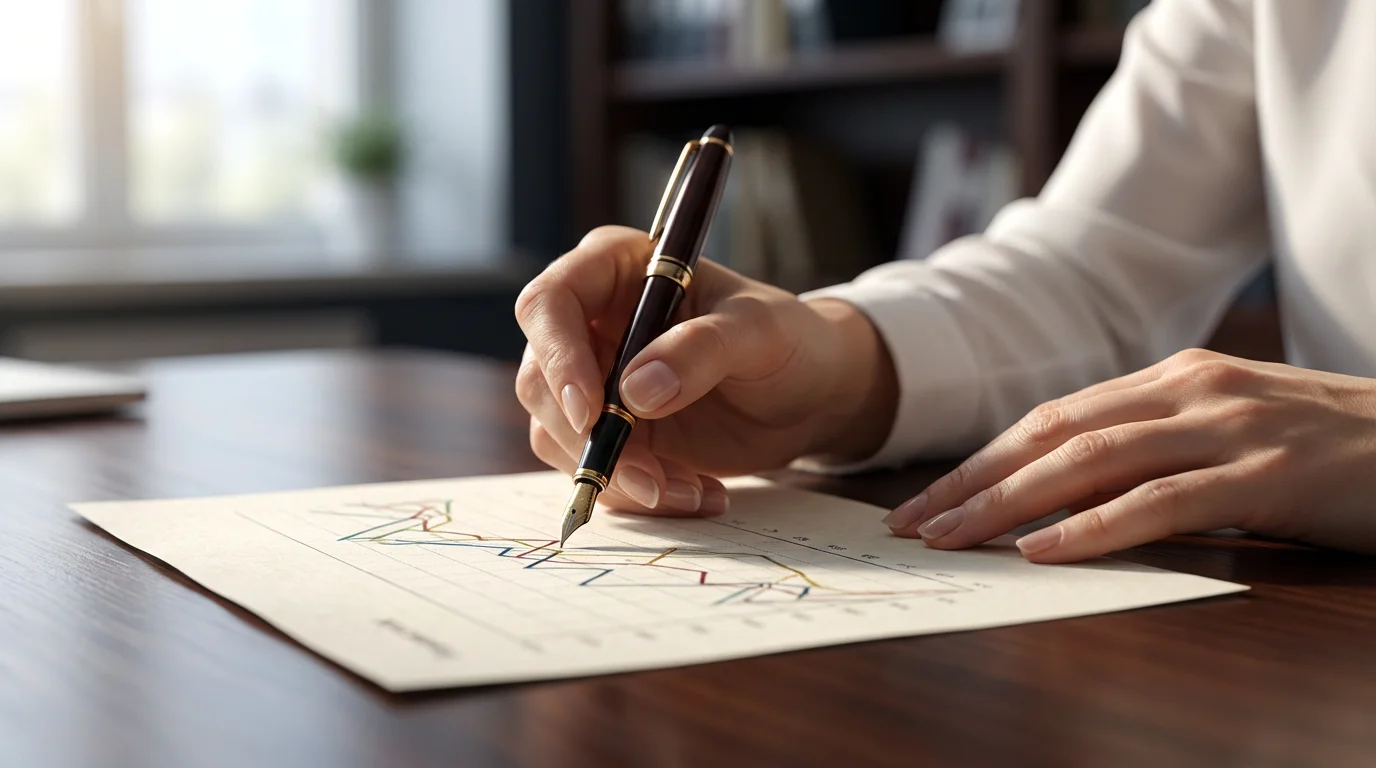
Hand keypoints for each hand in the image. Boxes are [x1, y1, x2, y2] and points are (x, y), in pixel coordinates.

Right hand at [515, 226, 896, 516]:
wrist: (811, 394)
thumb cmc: (788, 340)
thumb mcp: (760, 331)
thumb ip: (702, 349)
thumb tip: (635, 391)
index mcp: (615, 269)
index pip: (550, 303)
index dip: (558, 357)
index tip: (592, 412)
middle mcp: (591, 323)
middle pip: (540, 380)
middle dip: (589, 439)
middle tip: (651, 478)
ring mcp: (594, 382)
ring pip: (559, 435)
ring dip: (618, 477)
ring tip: (691, 491)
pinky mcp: (610, 433)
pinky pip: (594, 470)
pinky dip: (639, 495)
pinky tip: (698, 494)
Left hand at [883, 348, 1375, 561]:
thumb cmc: (1327, 448)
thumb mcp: (1229, 432)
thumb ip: (1156, 448)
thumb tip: (1066, 492)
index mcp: (1173, 377)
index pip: (1053, 418)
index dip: (984, 459)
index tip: (931, 497)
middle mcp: (1189, 389)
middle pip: (1054, 434)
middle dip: (974, 480)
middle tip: (914, 523)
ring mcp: (1228, 427)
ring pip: (1091, 461)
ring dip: (1010, 502)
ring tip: (955, 538)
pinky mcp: (1265, 474)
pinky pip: (1162, 501)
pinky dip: (1095, 526)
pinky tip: (1044, 549)